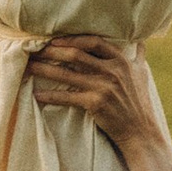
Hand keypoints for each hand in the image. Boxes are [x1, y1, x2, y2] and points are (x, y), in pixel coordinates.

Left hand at [27, 34, 166, 152]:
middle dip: (52, 51)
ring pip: (67, 74)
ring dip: (44, 69)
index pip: (94, 42)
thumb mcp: (142, 75)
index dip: (73, 39)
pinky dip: (50, 95)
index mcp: (121, 61)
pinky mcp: (95, 104)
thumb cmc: (139, 103)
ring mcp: (103, 87)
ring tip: (28, 67)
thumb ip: (138, 56)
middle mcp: (112, 71)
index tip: (55, 39)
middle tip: (34, 49)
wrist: (140, 132)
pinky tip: (37, 95)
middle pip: (75, 55)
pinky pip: (67, 97)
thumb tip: (140, 41)